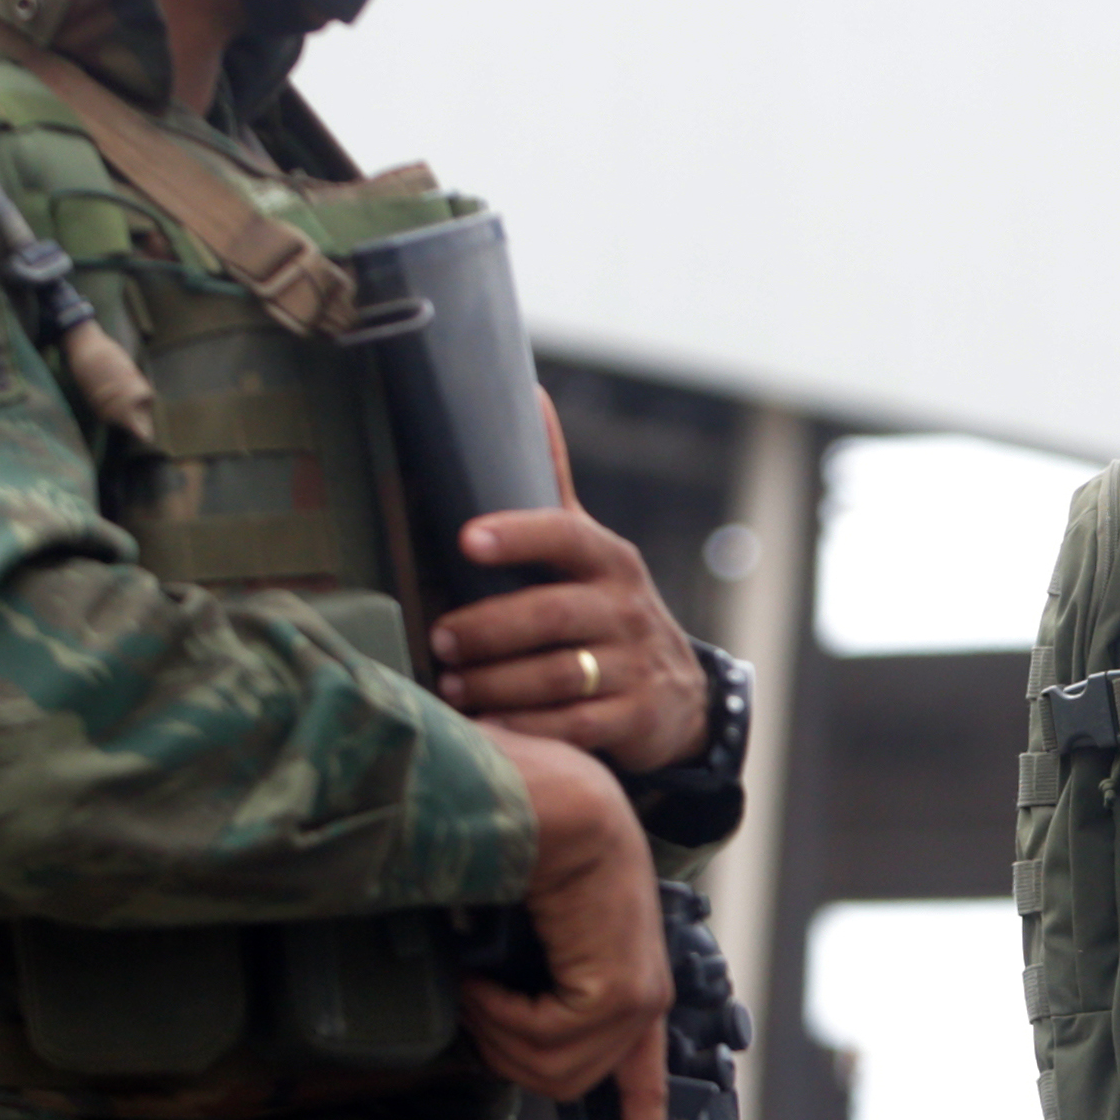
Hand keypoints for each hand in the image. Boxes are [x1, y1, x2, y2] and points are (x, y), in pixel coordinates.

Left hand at [428, 395, 710, 768]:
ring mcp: (634, 667)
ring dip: (499, 683)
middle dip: (490, 628)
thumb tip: (529, 391)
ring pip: (560, 675)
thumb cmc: (606, 609)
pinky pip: (575, 726)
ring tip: (452, 685)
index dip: (518, 536)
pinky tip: (490, 726)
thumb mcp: (588, 549)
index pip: (565, 535)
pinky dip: (529, 728)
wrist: (679, 694)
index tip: (467, 540)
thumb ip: (552, 481)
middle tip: (440, 638)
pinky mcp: (634, 720)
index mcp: (608, 560)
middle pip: (553, 615)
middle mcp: (627, 608)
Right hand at [458, 729, 669, 1119]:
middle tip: (472, 997)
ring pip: (551, 1071)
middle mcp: (645, 994)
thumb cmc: (532, 849)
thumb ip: (526, 986)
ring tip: (475, 977)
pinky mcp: (620, 991)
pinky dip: (498, 1014)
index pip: (645, 1077)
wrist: (548, 799)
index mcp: (631, 980)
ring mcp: (638, 995)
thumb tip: (488, 1033)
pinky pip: (543, 1043)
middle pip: (568, 1085)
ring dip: (494, 1030)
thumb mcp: (528, 935)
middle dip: (504, 1053)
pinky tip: (485, 972)